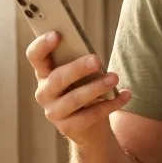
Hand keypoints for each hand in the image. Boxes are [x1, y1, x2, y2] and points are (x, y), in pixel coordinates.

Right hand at [26, 31, 131, 146]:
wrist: (90, 128)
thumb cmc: (85, 89)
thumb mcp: (80, 74)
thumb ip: (80, 61)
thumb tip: (92, 53)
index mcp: (44, 73)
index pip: (35, 56)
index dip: (42, 45)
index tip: (57, 34)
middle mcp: (44, 93)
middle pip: (57, 78)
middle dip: (77, 68)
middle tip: (97, 60)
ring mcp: (54, 112)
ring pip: (74, 99)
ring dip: (97, 87)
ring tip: (114, 78)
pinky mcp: (69, 128)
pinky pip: (91, 115)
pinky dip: (111, 104)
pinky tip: (126, 94)